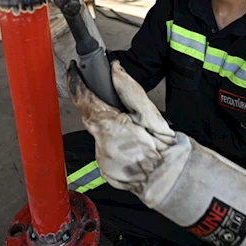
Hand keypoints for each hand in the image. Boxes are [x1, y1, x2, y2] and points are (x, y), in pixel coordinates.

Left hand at [67, 61, 164, 192]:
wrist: (171, 176)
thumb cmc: (163, 146)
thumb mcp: (148, 110)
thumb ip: (128, 88)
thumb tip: (115, 70)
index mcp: (108, 125)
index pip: (83, 98)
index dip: (76, 82)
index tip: (74, 71)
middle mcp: (100, 144)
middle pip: (90, 117)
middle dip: (99, 108)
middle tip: (117, 107)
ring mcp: (102, 159)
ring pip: (98, 136)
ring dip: (110, 130)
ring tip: (132, 132)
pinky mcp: (106, 170)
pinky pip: (105, 151)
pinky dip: (115, 145)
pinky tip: (131, 146)